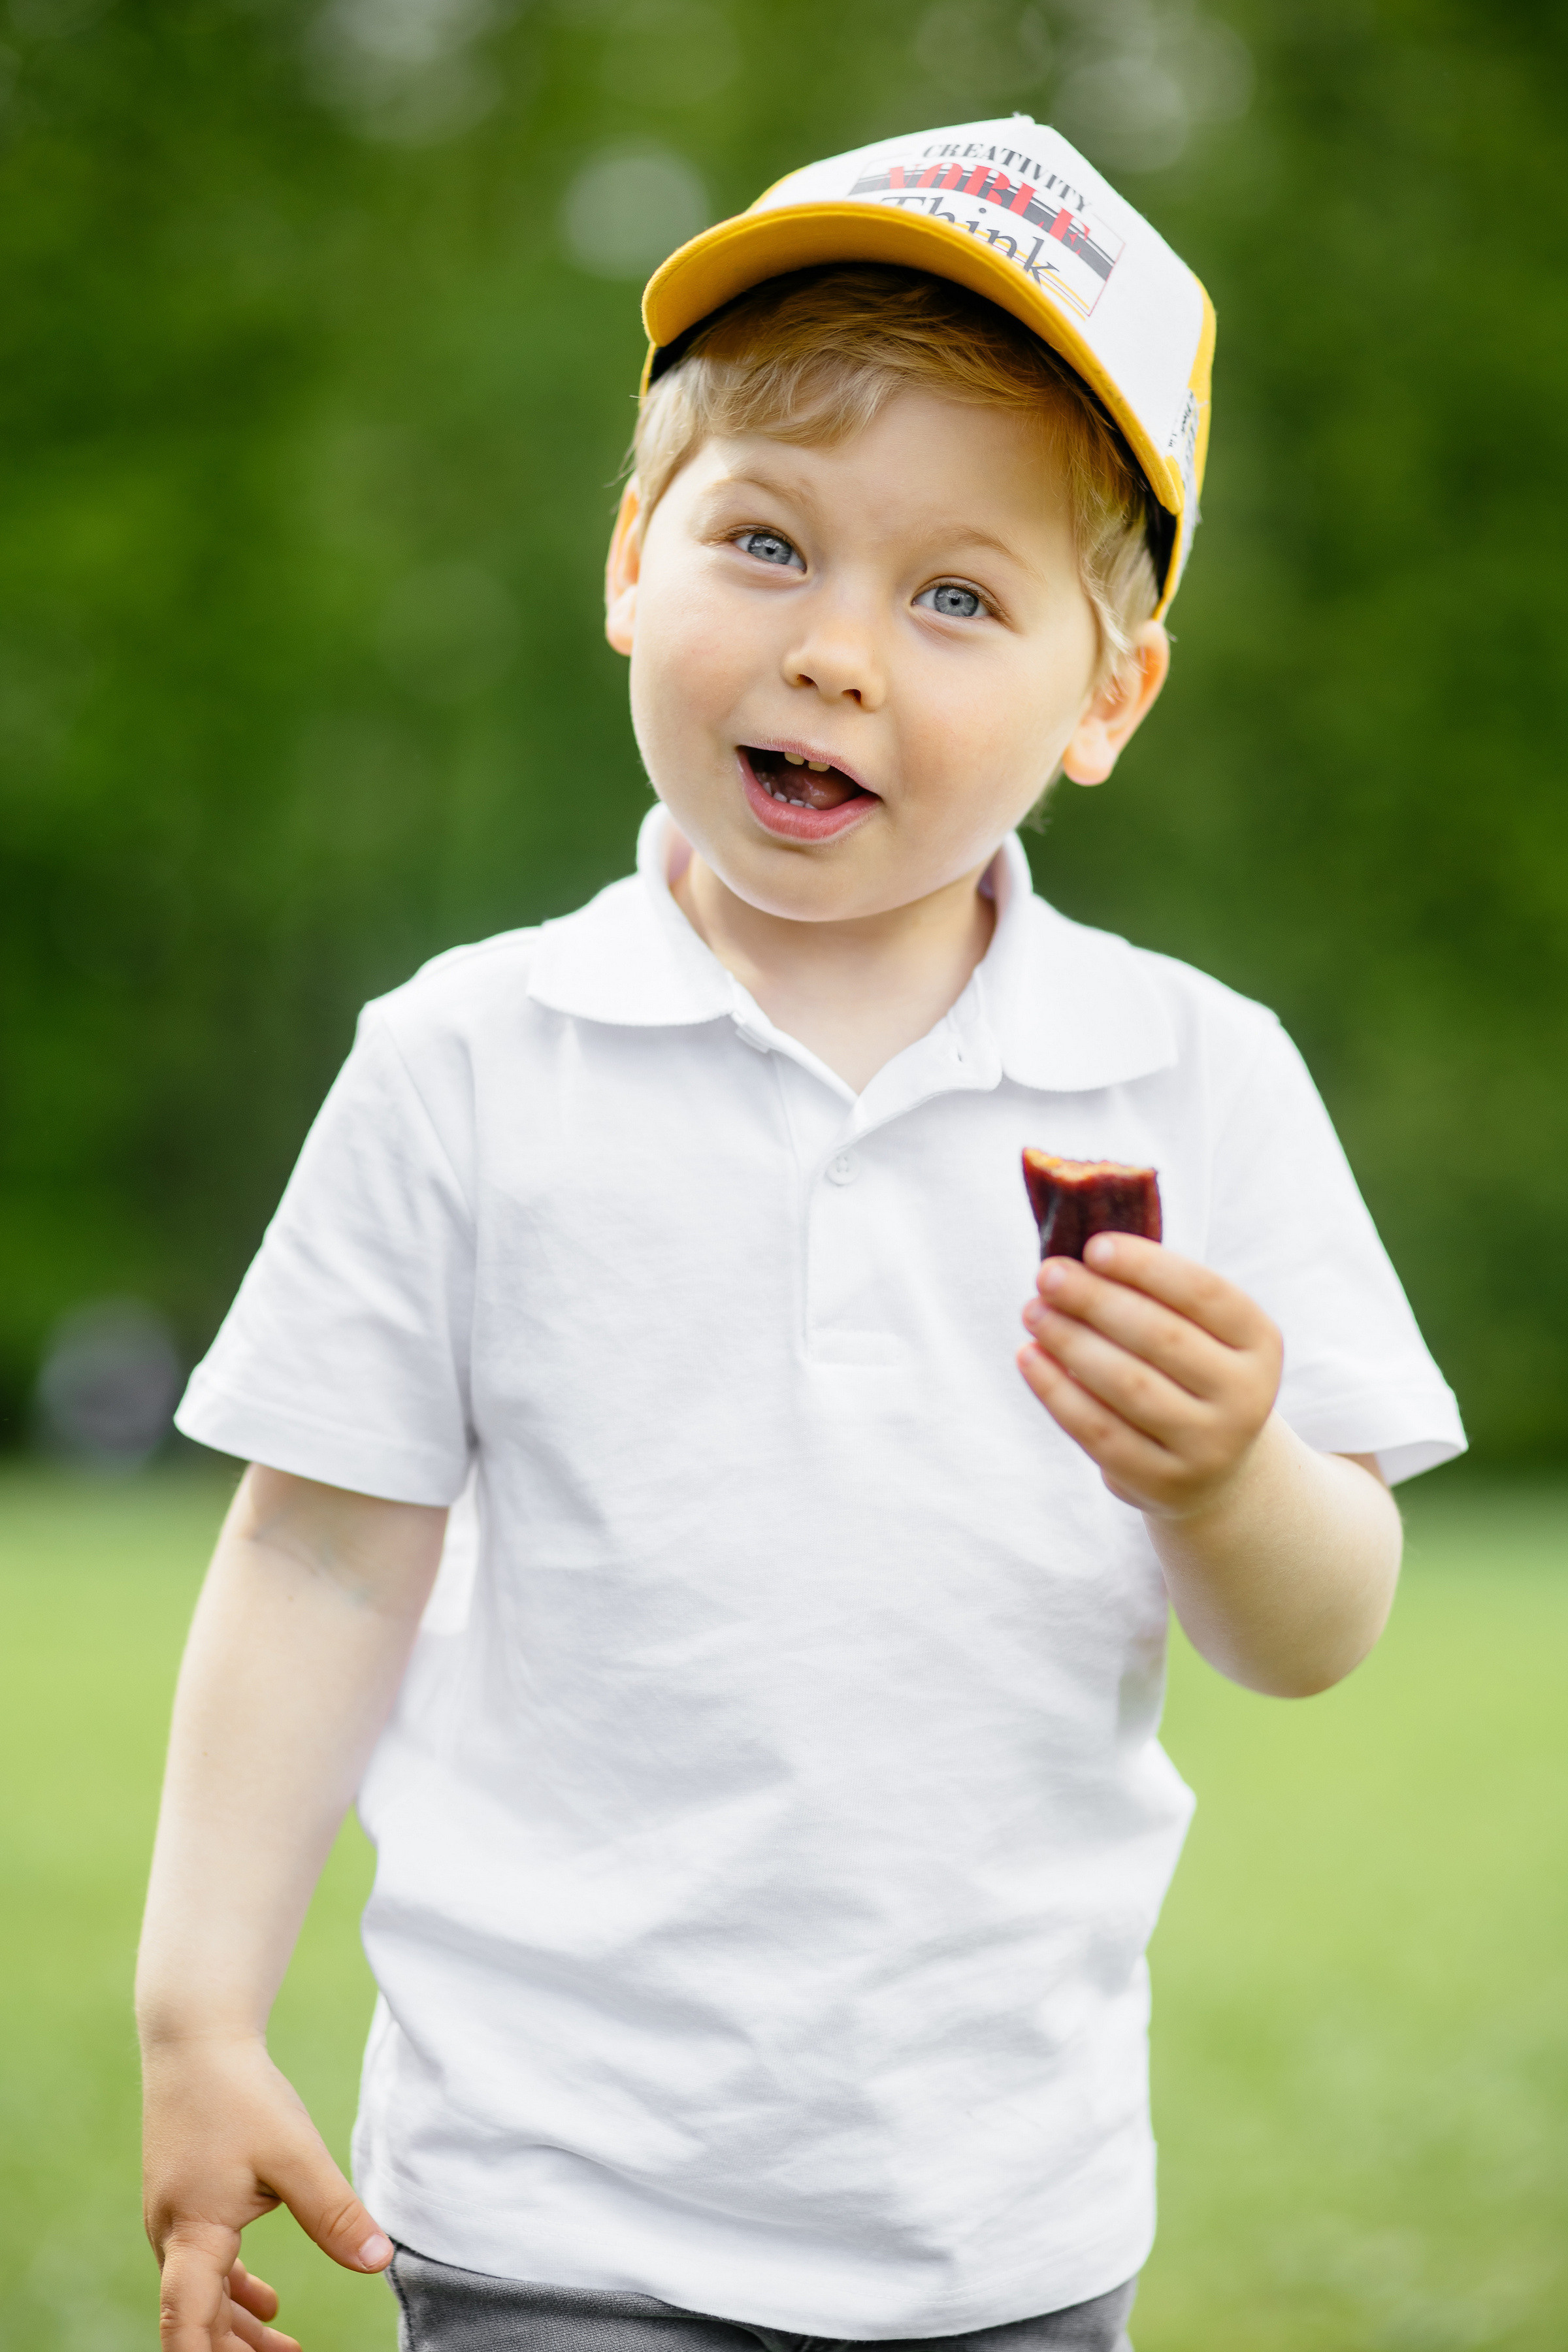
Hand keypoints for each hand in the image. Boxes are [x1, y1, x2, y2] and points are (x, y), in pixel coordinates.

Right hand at [143, 2031, 392, 2351]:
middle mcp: (171, 2236)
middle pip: (195, 2320)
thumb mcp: (294, 2154)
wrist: (195, 2040)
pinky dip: (232, 2292)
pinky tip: (265, 2304)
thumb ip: (334, 2212)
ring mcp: (173, 2219)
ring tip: (284, 2351)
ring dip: (237, 2328)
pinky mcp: (185, 2201)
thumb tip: (379, 2261)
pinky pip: (203, 2266)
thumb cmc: (240, 2093)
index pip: (186, 2326)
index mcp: (192, 2234)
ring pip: (200, 2295)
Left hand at [1018, 1232, 1282, 1518]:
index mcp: (1260, 1343)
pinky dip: (1056, 1391)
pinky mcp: (1162, 1483)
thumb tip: (1076, 1256)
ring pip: (1128, 1385)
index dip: (1147, 1266)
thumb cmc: (1188, 1372)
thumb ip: (1152, 1292)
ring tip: (1034, 1311)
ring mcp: (1207, 1446)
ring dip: (1070, 1341)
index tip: (1093, 1246)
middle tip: (1047, 1275)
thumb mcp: (1195, 1330)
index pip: (1205, 1294)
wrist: (1213, 1468)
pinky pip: (1099, 1431)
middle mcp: (1246, 1397)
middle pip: (1162, 1337)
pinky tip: (1028, 1357)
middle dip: (1096, 1300)